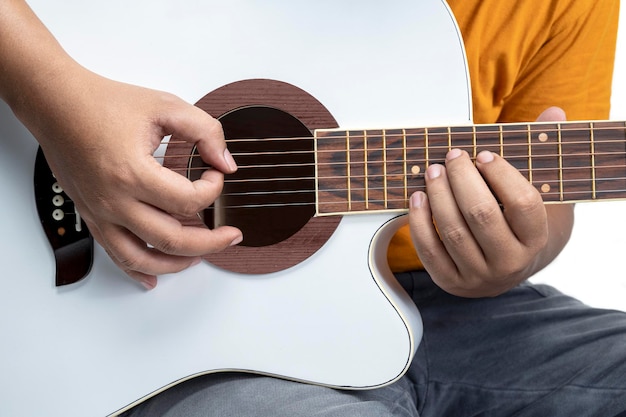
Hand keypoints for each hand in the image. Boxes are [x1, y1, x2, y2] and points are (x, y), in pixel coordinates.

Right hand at [33, 70, 242, 288]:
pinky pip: (115, 255)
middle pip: (172, 240)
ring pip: (143, 258)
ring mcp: (100, 213)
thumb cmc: (105, 103)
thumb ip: (205, 131)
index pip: (189, 201)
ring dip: (177, 264)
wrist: (57, 104)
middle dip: (211, 243)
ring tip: (200, 257)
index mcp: (133, 173)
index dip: (213, 190)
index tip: (215, 175)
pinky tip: (153, 278)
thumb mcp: (165, 106)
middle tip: (231, 236)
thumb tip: (226, 163)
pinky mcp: (92, 216)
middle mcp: (114, 200)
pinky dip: (137, 271)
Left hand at [409, 107, 572, 296]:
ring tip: (433, 171)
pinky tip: (418, 197)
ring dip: (439, 195)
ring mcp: (479, 275)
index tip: (484, 153)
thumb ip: (541, 154)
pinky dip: (420, 221)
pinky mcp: (450, 282)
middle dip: (462, 179)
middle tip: (452, 156)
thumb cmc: (518, 222)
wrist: (508, 267)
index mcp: (537, 238)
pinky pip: (429, 250)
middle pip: (482, 214)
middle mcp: (510, 261)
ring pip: (453, 231)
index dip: (502, 175)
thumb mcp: (537, 192)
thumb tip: (553, 112)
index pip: (523, 204)